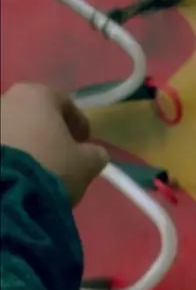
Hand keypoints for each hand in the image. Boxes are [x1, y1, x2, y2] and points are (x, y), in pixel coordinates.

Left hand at [0, 83, 108, 205]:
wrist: (4, 194)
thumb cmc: (51, 167)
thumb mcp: (87, 164)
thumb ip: (94, 153)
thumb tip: (92, 153)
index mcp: (35, 94)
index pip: (63, 101)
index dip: (77, 122)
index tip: (84, 141)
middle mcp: (4, 100)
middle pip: (31, 114)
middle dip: (44, 131)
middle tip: (57, 155)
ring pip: (9, 130)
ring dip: (22, 144)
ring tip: (33, 171)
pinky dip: (6, 157)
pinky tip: (16, 177)